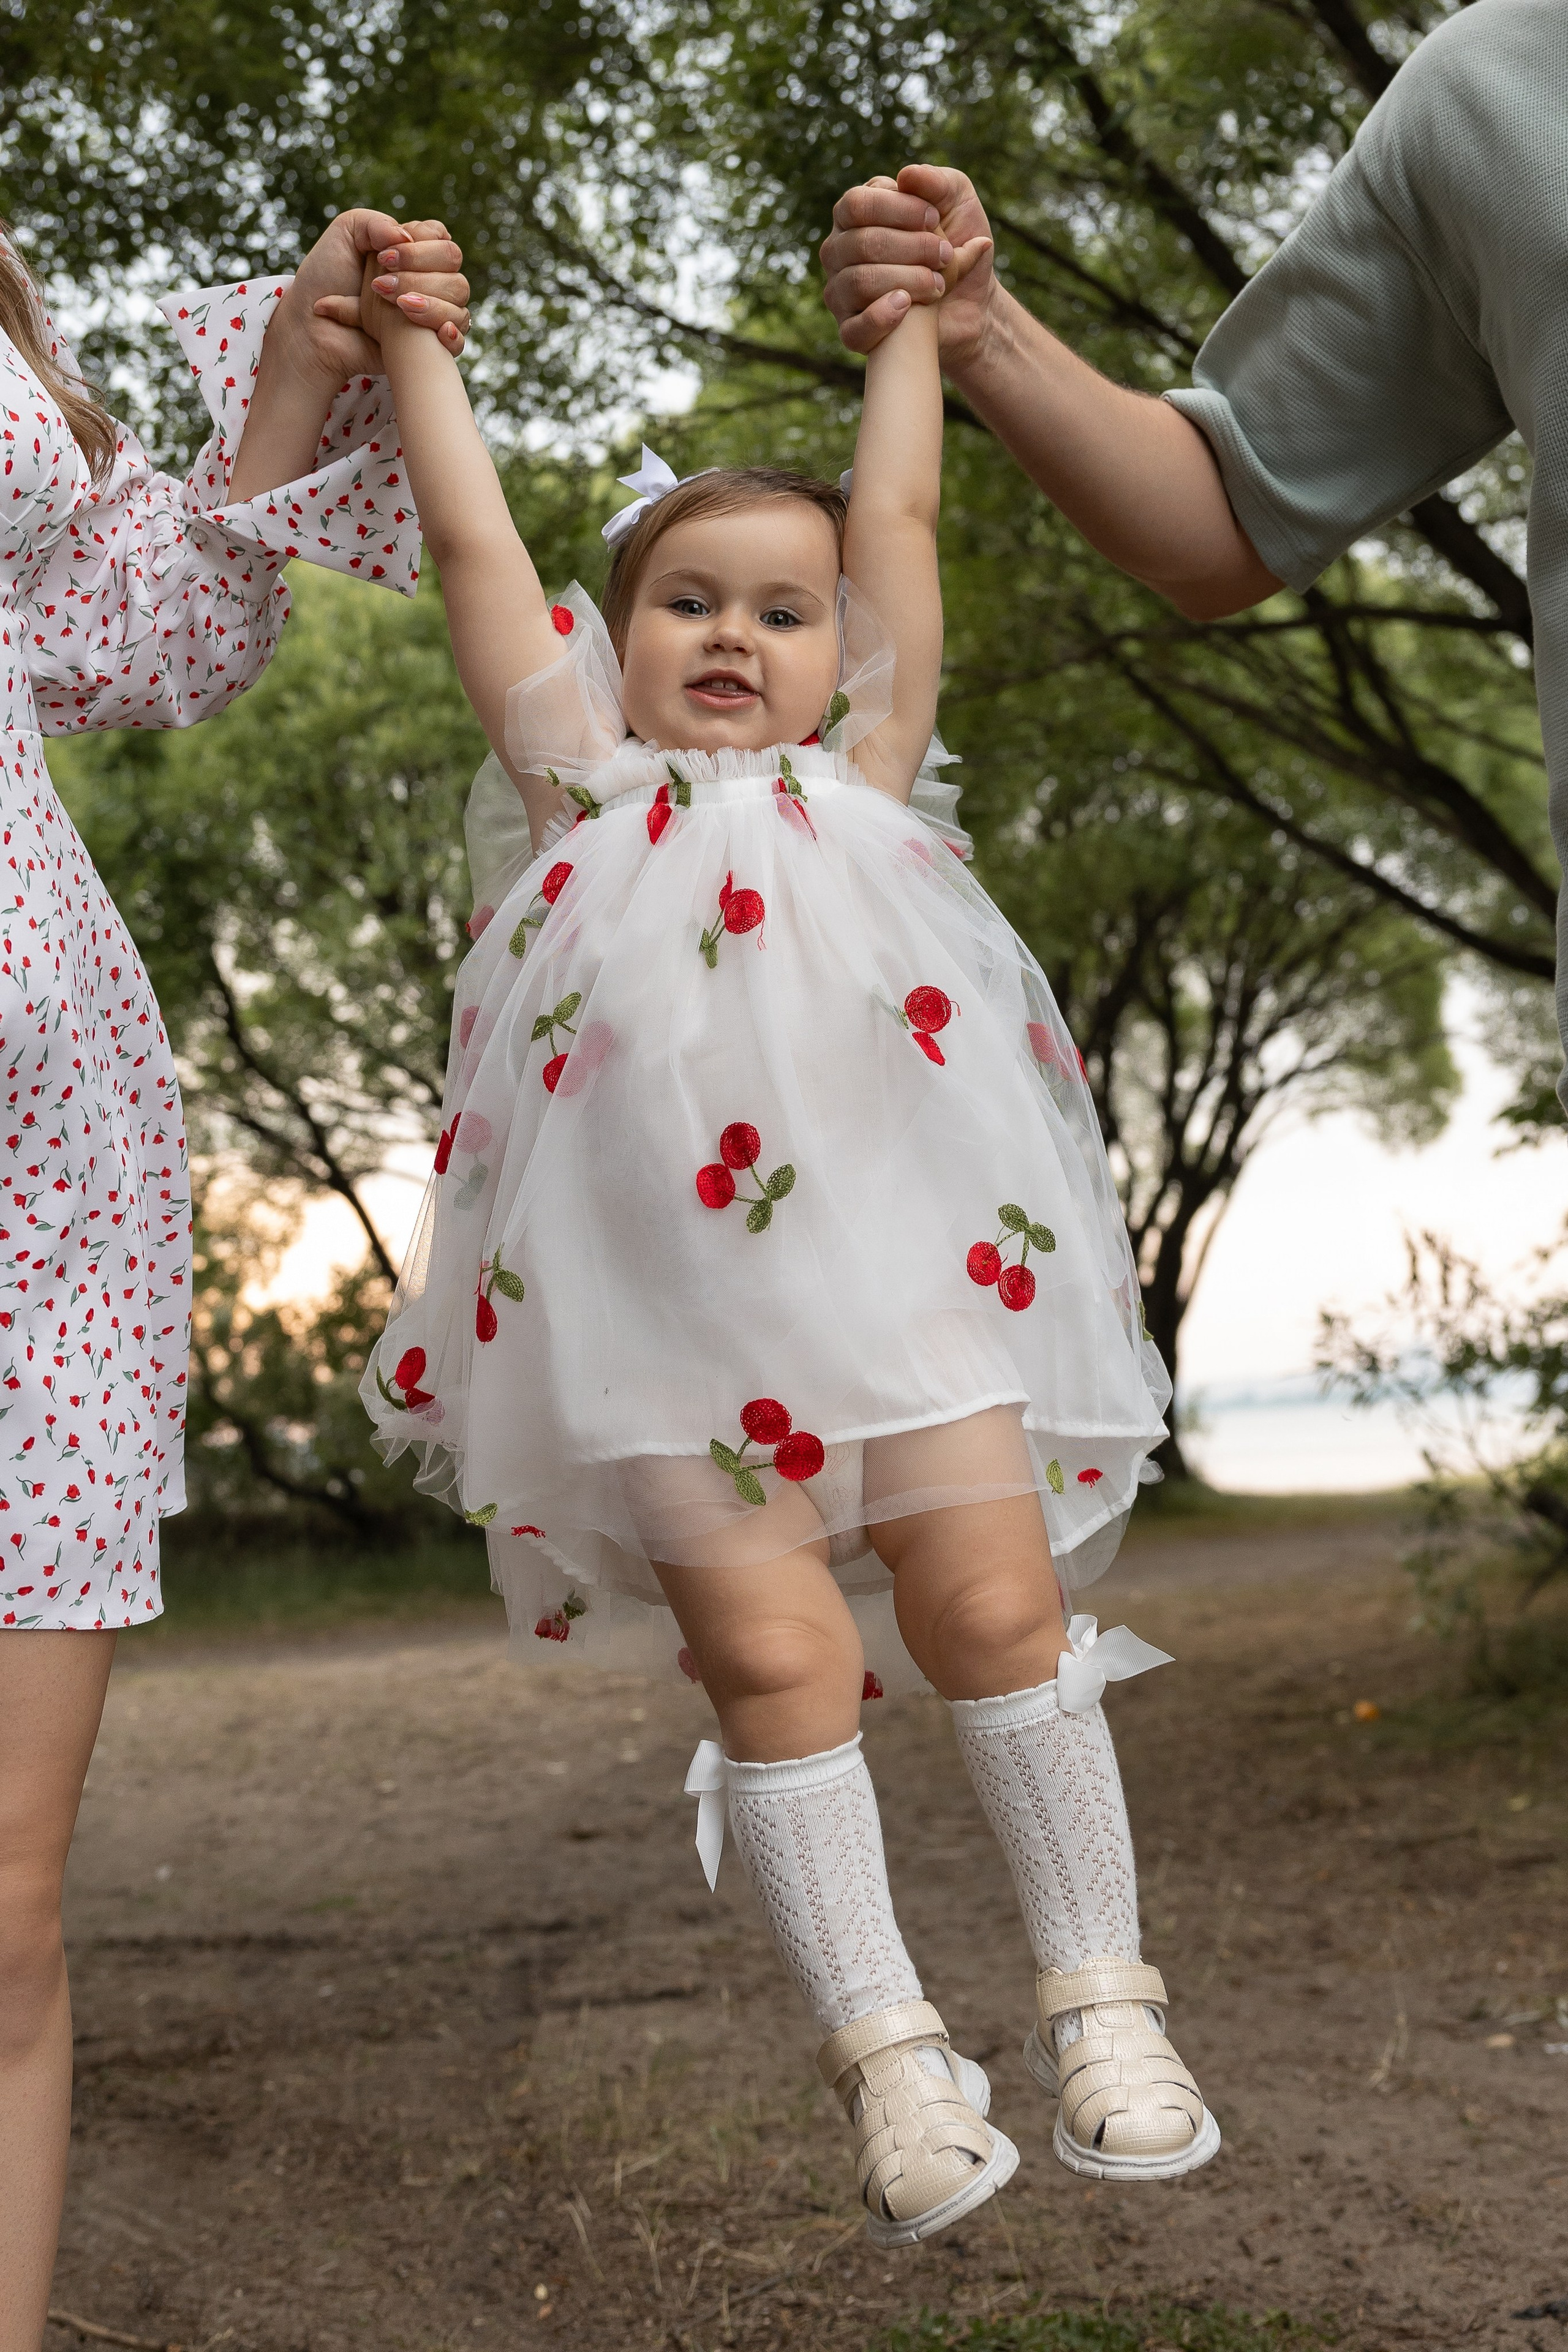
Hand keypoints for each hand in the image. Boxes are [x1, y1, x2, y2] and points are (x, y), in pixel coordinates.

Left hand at [271, 209, 471, 389]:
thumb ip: (375, 223)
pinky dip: (450, 331)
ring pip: (458, 295)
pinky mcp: (430, 344)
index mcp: (408, 251)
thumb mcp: (344, 236)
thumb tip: (406, 237)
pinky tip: (436, 331)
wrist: (315, 331)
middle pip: (452, 260)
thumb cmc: (325, 282)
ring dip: (430, 299)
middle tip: (383, 283)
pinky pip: (459, 336)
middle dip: (421, 268)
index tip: (386, 256)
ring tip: (399, 307)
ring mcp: (431, 309)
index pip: (438, 235)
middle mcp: (425, 277)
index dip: (419, 243)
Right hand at [821, 166, 996, 371]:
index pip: (857, 204)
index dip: (897, 209)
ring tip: (939, 284)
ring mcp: (841, 292)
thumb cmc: (958, 246)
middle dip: (911, 248)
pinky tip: (907, 306)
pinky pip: (854, 328)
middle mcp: (840, 250)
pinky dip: (881, 317)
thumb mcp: (958, 202)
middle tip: (945, 255)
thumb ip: (936, 182)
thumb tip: (906, 176)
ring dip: (906, 279)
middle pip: (859, 243)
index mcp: (856, 214)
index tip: (934, 218)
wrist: (973, 302)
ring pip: (858, 282)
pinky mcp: (851, 331)